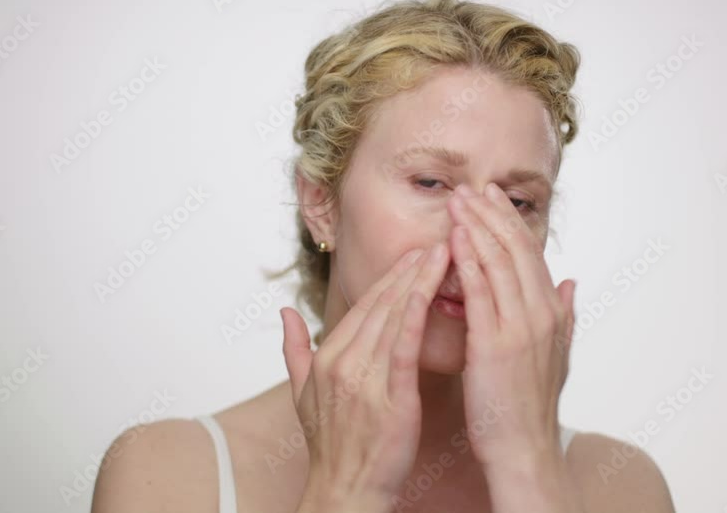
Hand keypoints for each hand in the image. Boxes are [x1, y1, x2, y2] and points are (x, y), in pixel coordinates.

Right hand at [281, 242, 450, 512]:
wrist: (345, 490)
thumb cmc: (332, 446)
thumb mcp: (302, 395)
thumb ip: (294, 349)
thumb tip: (284, 313)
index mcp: (327, 357)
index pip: (362, 306)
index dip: (389, 277)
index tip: (412, 253)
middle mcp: (343, 362)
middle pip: (380, 304)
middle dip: (409, 269)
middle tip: (435, 238)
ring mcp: (364, 378)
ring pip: (393, 317)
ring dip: (419, 282)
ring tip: (442, 254)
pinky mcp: (390, 396)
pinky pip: (403, 347)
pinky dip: (416, 315)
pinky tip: (429, 292)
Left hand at [447, 182, 582, 509]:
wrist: (524, 449)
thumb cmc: (529, 406)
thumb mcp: (556, 357)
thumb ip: (566, 316)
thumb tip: (574, 282)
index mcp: (553, 313)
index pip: (531, 254)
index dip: (509, 222)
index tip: (490, 197)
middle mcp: (542, 314)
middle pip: (517, 249)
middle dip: (491, 214)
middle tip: (469, 188)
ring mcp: (521, 328)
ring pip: (499, 263)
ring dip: (476, 227)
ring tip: (456, 201)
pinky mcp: (496, 345)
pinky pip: (481, 292)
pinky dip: (468, 261)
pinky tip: (453, 239)